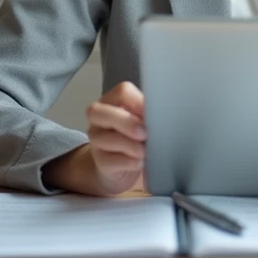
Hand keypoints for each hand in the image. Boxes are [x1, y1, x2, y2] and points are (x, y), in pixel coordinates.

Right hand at [47, 81, 147, 195]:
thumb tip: (162, 115)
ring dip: (131, 145)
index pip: (122, 92)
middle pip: (100, 112)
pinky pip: (110, 160)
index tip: (153, 114)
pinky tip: (139, 162)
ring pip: (105, 138)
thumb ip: (148, 114)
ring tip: (146, 151)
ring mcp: (95, 140)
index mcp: (112, 101)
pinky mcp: (100, 161)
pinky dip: (129, 162)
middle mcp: (98, 118)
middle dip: (126, 122)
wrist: (123, 165)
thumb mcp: (143, 121)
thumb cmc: (137, 136)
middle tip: (145, 134)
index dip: (138, 102)